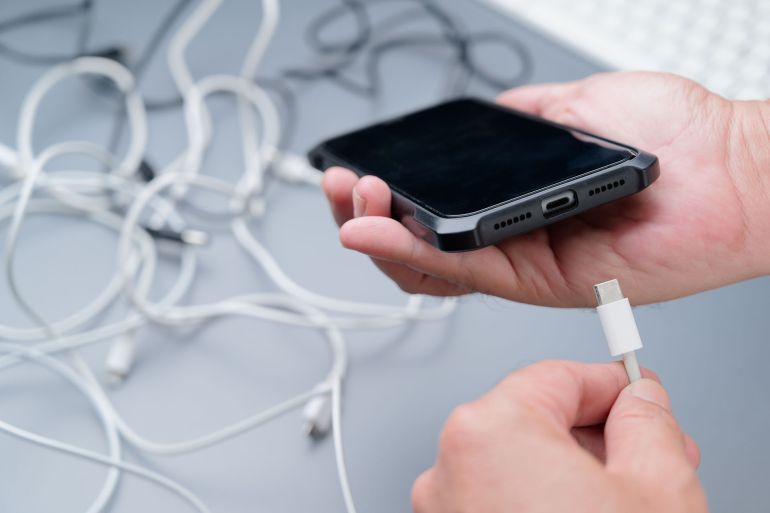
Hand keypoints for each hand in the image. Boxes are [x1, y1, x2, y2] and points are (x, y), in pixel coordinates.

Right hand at [322, 72, 769, 305]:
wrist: (730, 164)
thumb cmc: (671, 136)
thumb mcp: (576, 106)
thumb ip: (520, 119)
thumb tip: (478, 122)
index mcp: (514, 200)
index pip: (432, 208)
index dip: (386, 195)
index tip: (357, 168)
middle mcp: (512, 237)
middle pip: (418, 244)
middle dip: (366, 216)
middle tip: (341, 188)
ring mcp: (523, 263)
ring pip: (430, 268)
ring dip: (378, 238)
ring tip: (350, 206)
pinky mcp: (539, 282)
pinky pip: (464, 273)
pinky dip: (413, 254)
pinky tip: (377, 233)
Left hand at [411, 360, 706, 512]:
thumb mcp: (655, 489)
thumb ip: (647, 425)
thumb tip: (641, 402)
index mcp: (488, 433)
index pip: (558, 375)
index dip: (611, 383)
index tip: (638, 392)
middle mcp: (450, 466)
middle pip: (534, 418)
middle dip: (596, 432)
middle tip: (645, 449)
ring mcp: (444, 507)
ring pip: (517, 461)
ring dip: (570, 468)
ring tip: (621, 495)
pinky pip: (498, 495)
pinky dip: (539, 496)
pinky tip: (582, 510)